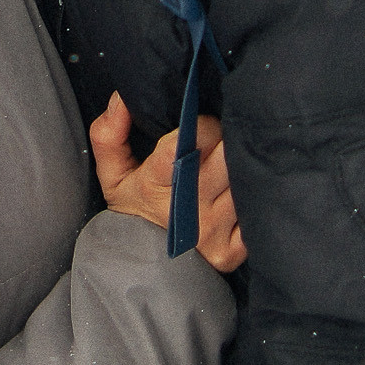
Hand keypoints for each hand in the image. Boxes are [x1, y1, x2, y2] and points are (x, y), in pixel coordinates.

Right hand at [87, 93, 246, 272]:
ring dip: (241, 167)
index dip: (202, 126)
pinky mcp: (231, 252)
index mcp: (155, 185)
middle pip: (225, 157)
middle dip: (225, 142)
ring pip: (243, 182)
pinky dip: (252, 199)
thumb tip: (122, 98)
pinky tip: (244, 192)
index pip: (186, 144)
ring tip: (233, 162)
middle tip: (221, 142)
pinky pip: (255, 214)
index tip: (200, 125)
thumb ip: (109, 134)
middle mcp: (187, 209)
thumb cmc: (132, 211)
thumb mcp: (111, 175)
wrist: (141, 265)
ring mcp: (212, 232)